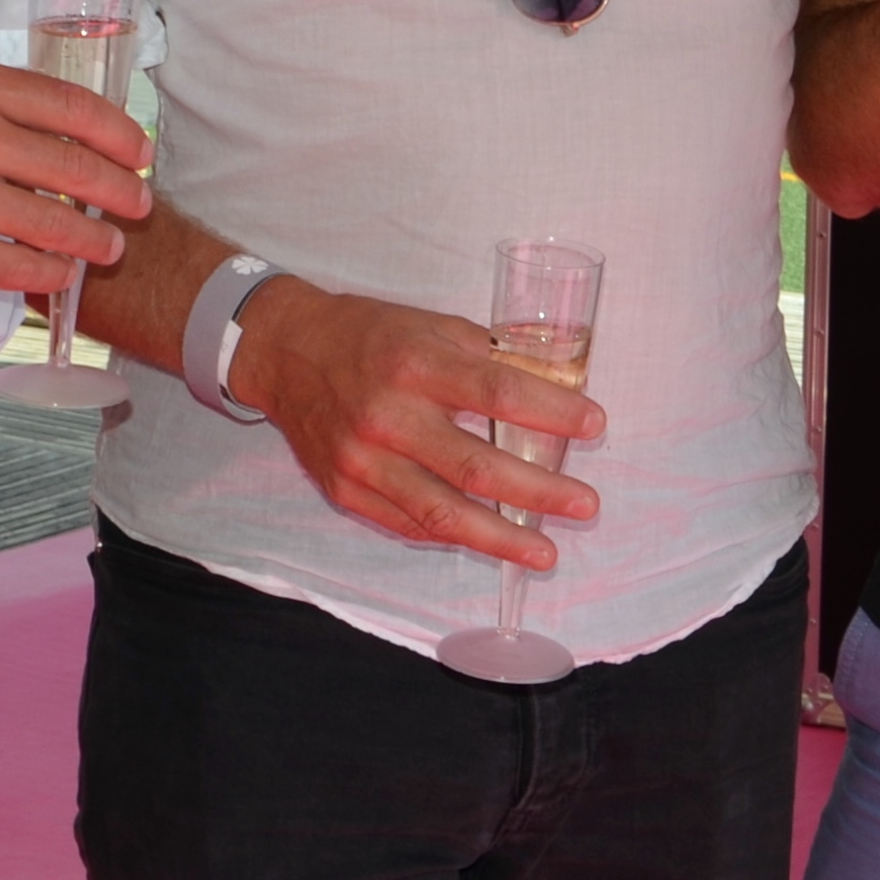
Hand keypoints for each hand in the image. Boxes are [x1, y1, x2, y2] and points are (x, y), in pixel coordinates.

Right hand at [0, 55, 148, 297]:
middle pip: (77, 169)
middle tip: (139, 205)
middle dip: (122, 193)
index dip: (119, 133)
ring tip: (108, 248)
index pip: (73, 107)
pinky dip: (48, 274)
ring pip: (55, 225)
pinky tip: (57, 275)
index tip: (140, 152)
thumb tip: (57, 129)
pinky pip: (15, 268)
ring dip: (93, 242)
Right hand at [231, 279, 604, 571]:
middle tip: (585, 504)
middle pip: (476, 466)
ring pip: (442, 513)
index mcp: (415, 364)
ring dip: (501, 538)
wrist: (285, 351)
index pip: (498, 393)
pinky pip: (408, 524)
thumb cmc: (368, 335)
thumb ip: (487, 358)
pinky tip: (487, 539)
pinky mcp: (345, 490)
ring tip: (545, 552)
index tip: (595, 424)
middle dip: (539, 492)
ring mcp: (362, 461)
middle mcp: (387, 416)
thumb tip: (553, 387)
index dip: (552, 412)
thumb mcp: (430, 326)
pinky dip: (452, 535)